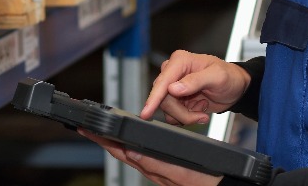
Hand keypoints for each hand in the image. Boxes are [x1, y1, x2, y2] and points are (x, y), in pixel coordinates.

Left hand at [79, 130, 223, 185]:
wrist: (220, 185)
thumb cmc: (204, 181)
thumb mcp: (179, 172)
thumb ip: (155, 163)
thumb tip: (131, 151)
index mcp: (151, 167)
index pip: (119, 151)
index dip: (102, 140)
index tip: (87, 129)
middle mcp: (151, 168)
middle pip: (120, 151)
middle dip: (103, 139)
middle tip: (87, 127)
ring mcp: (156, 168)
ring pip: (130, 152)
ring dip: (114, 141)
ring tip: (102, 131)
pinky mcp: (164, 167)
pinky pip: (142, 154)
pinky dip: (131, 145)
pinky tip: (129, 141)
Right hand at [141, 50, 249, 125]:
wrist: (235, 88)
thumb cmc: (229, 77)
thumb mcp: (217, 76)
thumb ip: (195, 81)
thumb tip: (173, 88)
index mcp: (180, 61)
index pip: (163, 81)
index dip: (154, 98)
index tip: (146, 113)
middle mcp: (173, 72)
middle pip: (163, 99)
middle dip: (181, 112)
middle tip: (200, 115)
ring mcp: (174, 87)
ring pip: (167, 109)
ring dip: (185, 116)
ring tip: (202, 111)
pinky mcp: (177, 99)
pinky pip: (173, 114)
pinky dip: (186, 117)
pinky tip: (199, 110)